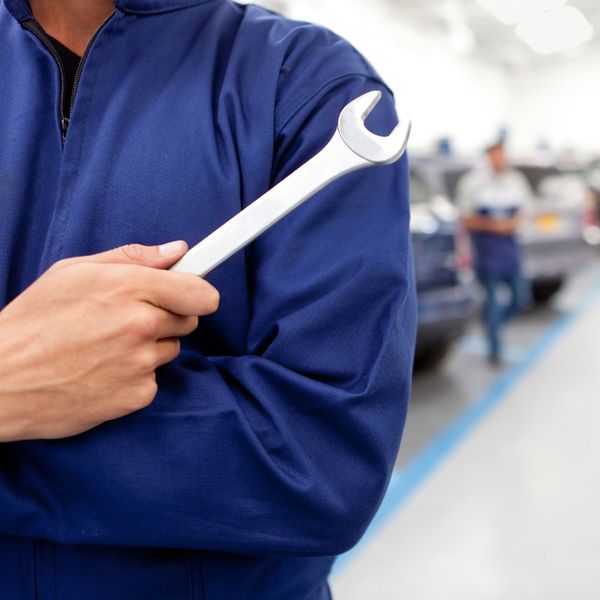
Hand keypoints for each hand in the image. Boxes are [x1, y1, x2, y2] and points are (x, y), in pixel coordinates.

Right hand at [0, 242, 219, 441]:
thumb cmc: (33, 322)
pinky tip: (102, 371)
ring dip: (149, 348)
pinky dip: (135, 376)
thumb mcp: (73, 272)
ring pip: (170, 350)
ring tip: (106, 347)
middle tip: (128, 319)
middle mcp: (142, 325)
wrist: (2, 381)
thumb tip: (176, 250)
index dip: (199, 293)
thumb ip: (133, 258)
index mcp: (129, 288)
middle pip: (188, 320)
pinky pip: (153, 380)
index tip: (195, 294)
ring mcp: (141, 363)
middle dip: (167, 317)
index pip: (201, 292)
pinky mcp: (137, 395)